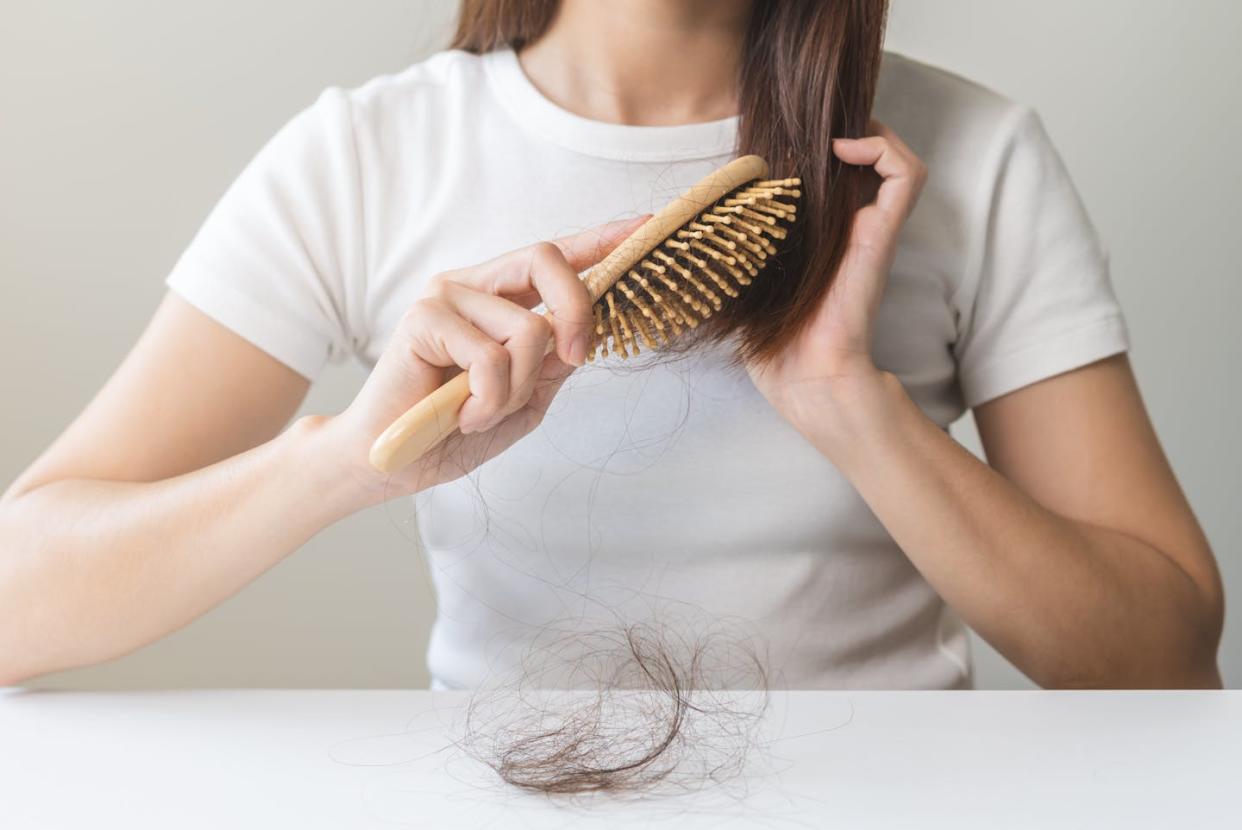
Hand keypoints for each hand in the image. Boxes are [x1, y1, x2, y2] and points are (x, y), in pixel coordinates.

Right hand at [322, 216, 645, 502]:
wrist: (390, 463)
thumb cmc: (451, 431)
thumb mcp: (524, 400)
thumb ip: (554, 363)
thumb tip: (591, 331)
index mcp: (498, 299)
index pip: (556, 258)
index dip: (601, 240)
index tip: (646, 227)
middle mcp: (472, 286)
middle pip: (547, 259)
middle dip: (578, 310)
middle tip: (574, 359)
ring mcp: (445, 297)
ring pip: (527, 329)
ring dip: (517, 389)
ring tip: (480, 413)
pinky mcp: (422, 319)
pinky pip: (490, 358)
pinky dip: (489, 401)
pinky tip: (462, 415)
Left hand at [747, 121, 925, 435]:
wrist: (807, 376)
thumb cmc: (769, 339)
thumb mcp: (737, 277)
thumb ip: (723, 247)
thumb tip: (678, 220)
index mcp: (820, 235)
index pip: (831, 175)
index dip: (816, 146)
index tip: (781, 140)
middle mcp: (850, 226)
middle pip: (865, 159)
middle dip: (840, 131)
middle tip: (806, 130)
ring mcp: (871, 228)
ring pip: (894, 158)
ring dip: (869, 133)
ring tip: (831, 138)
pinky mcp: (883, 234)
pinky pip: (906, 175)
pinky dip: (882, 149)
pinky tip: (843, 150)